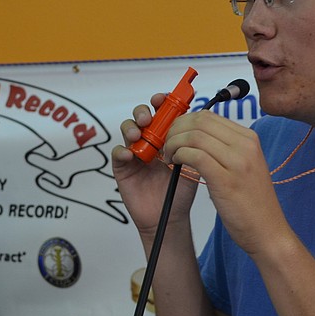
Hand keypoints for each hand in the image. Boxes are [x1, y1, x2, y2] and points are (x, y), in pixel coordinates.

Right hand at [111, 94, 199, 239]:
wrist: (169, 216)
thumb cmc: (180, 190)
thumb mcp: (192, 164)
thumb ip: (192, 145)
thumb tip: (196, 124)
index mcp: (167, 136)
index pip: (162, 112)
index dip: (161, 102)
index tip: (163, 99)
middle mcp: (150, 140)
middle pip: (142, 115)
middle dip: (144, 111)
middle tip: (149, 118)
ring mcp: (135, 152)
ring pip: (128, 129)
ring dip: (132, 127)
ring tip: (138, 135)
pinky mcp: (123, 167)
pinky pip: (117, 153)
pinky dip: (122, 150)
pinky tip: (130, 155)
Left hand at [164, 110, 291, 257]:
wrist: (268, 232)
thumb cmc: (252, 203)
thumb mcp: (244, 166)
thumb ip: (226, 148)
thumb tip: (196, 136)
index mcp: (249, 139)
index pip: (209, 116)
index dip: (185, 122)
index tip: (174, 134)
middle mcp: (245, 145)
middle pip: (200, 121)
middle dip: (176, 129)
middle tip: (166, 143)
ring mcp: (237, 161)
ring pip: (194, 135)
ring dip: (174, 143)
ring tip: (169, 155)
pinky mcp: (226, 179)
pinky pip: (194, 155)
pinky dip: (179, 155)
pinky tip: (175, 163)